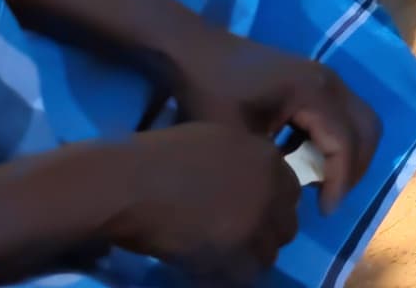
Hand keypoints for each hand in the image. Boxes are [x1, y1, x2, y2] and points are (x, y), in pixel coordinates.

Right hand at [103, 123, 309, 283]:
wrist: (125, 183)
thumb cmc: (154, 158)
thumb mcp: (213, 141)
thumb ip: (240, 164)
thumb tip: (244, 187)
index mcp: (266, 157)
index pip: (290, 193)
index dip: (269, 210)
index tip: (249, 219)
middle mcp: (269, 187)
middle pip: (285, 226)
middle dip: (263, 237)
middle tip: (234, 244)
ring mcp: (254, 218)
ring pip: (268, 254)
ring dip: (246, 260)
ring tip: (219, 262)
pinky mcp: (234, 247)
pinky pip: (245, 274)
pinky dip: (228, 277)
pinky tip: (205, 273)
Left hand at [164, 32, 376, 212]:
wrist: (194, 50)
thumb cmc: (209, 92)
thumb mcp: (235, 136)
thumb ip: (271, 165)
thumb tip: (294, 192)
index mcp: (314, 92)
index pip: (345, 142)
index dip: (340, 181)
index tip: (324, 212)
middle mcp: (330, 81)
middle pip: (366, 128)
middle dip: (354, 167)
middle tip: (331, 198)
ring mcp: (325, 77)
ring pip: (359, 119)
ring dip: (348, 153)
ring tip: (322, 183)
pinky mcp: (314, 79)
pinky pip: (342, 113)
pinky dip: (335, 139)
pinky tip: (304, 158)